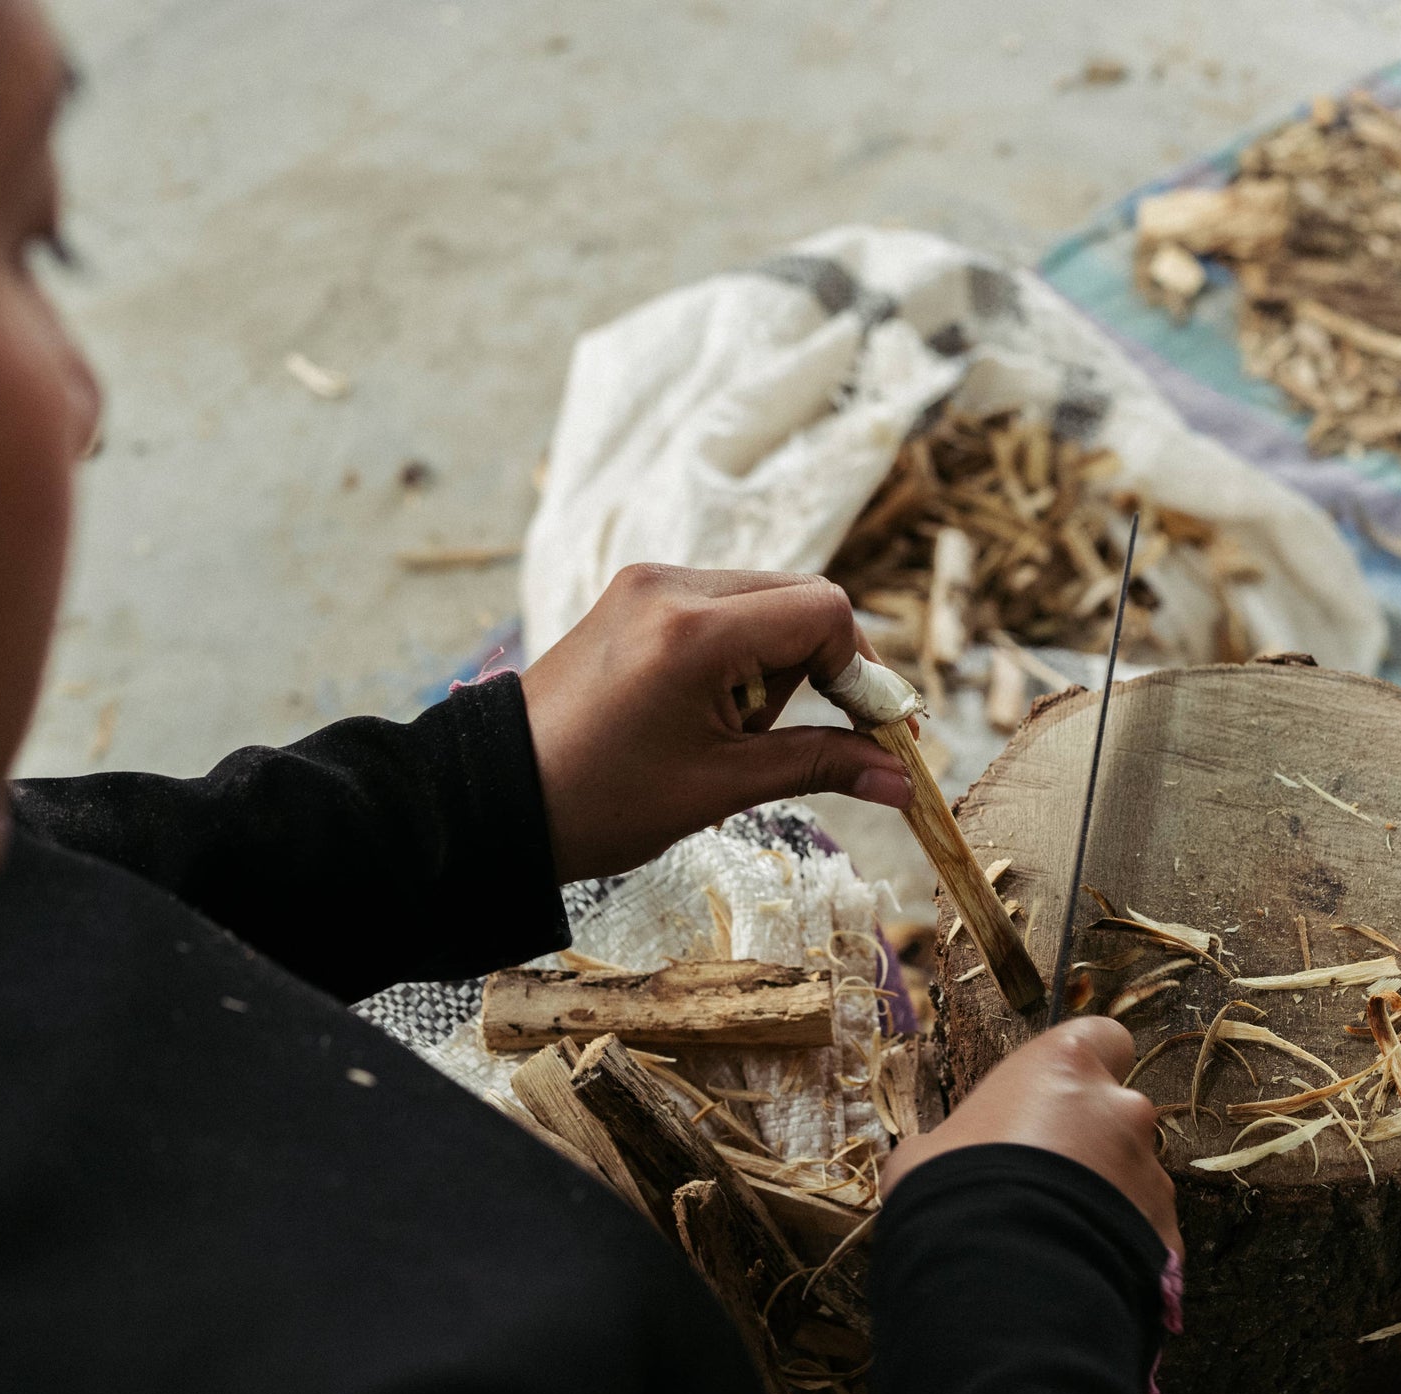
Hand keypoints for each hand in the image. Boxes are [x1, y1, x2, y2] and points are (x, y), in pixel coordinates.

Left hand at [519, 564, 912, 882]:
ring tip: (729, 731)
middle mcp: (670, 585)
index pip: (823, 612)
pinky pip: (719, 606)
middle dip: (821, 668)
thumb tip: (901, 780)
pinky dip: (738, 653)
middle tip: (807, 736)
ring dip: (776, 662)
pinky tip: (707, 708)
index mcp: (692, 629)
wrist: (499, 799)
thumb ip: (818, 765)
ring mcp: (646, 583)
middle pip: (799, 596)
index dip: (860, 672)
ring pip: (762, 600)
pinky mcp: (633, 596)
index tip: (871, 732)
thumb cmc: (600, 803)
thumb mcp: (720, 787)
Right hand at [880, 1017, 1181, 1256]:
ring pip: (1132, 1179)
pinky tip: (1076, 1269)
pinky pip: (1143, 1235)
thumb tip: (940, 1158)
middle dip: (1090, 1142)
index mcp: (1064, 1066)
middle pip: (1116, 1114)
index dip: (1086, 1063)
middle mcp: (1121, 1110)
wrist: (1005, 1280)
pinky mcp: (1169, 1240)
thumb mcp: (930, 1148)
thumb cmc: (956, 1187)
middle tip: (1042, 1180)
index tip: (1059, 1090)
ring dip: (1104, 1198)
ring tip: (1055, 1236)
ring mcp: (1151, 1177)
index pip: (1103, 1037)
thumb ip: (963, 1138)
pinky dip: (1118, 1248)